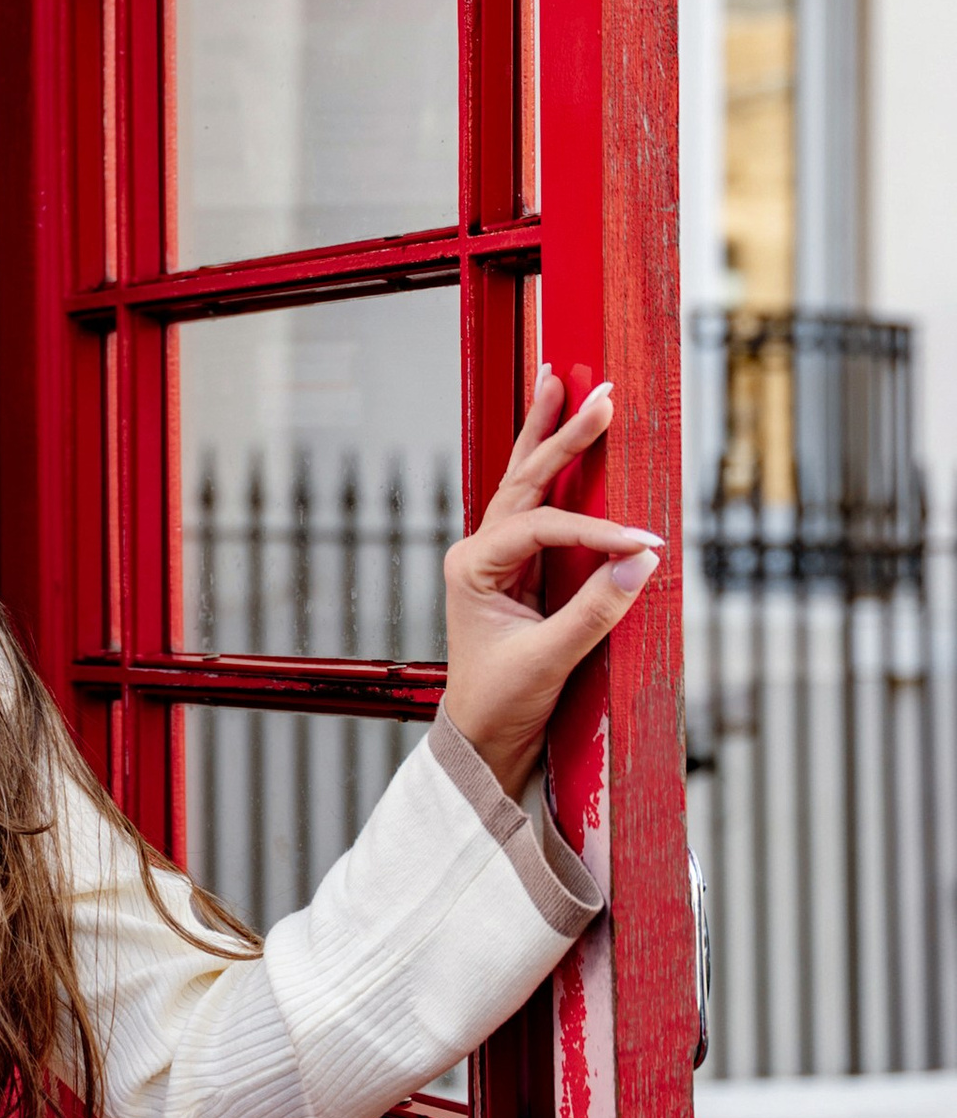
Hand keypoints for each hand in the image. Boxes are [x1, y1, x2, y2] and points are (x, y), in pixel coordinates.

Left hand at [439, 369, 660, 801]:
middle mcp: (478, 550)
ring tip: (560, 381)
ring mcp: (495, 554)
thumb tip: (643, 562)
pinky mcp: (518, 565)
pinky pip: (539, 504)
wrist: (484, 735)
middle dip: (562, 434)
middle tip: (596, 391)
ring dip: (548, 433)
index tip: (646, 544)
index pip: (542, 527)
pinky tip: (560, 430)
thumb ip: (596, 610)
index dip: (597, 532)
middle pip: (525, 479)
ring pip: (525, 480)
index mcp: (471, 565)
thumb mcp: (549, 659)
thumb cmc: (502, 701)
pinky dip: (554, 466)